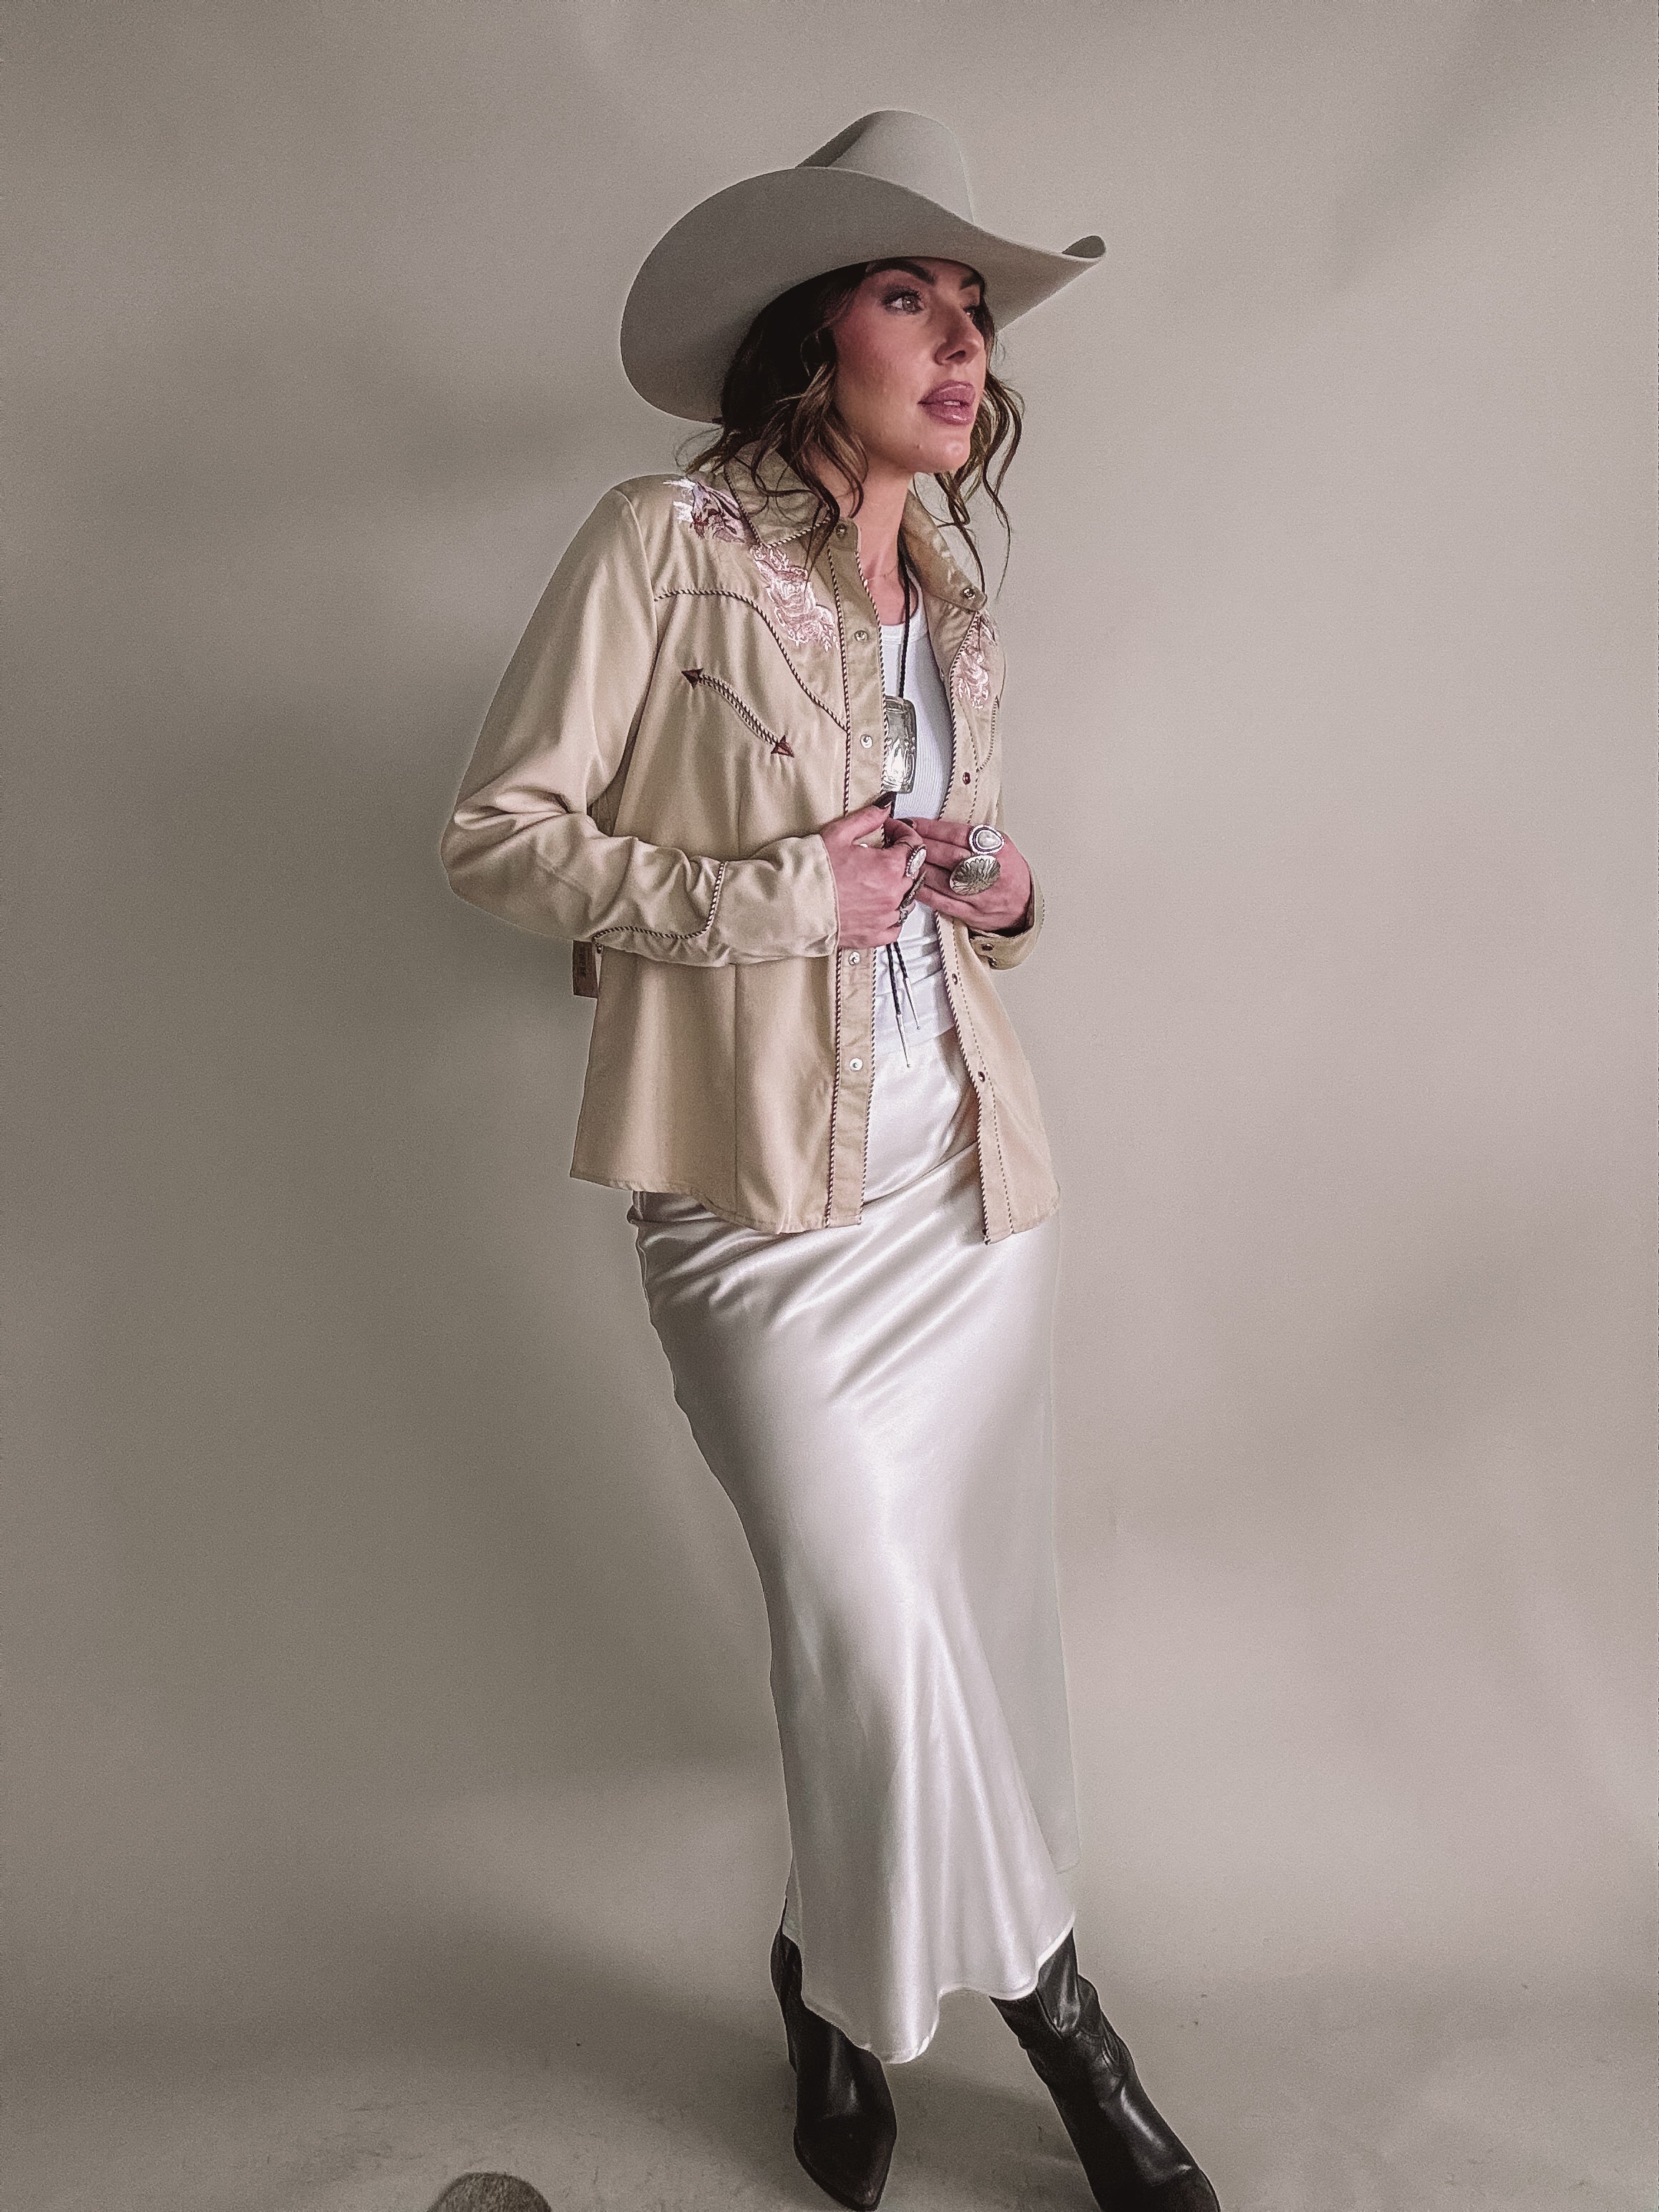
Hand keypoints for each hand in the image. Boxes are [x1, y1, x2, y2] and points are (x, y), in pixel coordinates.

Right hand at [820, 803, 927, 949]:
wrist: (792, 905)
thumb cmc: (813, 872)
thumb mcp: (839, 834)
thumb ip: (867, 818)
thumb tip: (883, 808)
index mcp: (889, 867)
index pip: (913, 845)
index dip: (902, 832)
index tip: (889, 830)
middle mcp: (893, 893)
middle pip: (912, 871)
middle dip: (900, 859)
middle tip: (881, 853)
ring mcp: (885, 917)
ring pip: (907, 900)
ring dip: (898, 888)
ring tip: (878, 880)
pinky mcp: (874, 935)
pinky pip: (895, 927)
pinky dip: (892, 917)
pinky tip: (879, 907)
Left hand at [906, 819, 1033, 932]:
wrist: (1024, 904)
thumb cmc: (1010, 872)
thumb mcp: (1000, 844)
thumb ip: (973, 836)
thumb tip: (939, 826)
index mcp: (996, 848)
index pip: (957, 834)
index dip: (930, 827)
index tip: (913, 823)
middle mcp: (988, 870)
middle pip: (946, 854)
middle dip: (920, 845)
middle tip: (902, 838)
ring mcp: (978, 893)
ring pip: (941, 878)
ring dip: (918, 867)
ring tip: (903, 858)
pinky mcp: (970, 911)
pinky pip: (940, 900)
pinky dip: (923, 891)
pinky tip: (912, 882)